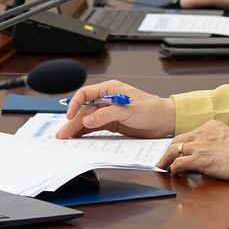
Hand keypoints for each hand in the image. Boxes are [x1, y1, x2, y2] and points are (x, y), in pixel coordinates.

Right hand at [54, 80, 175, 138]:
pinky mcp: (112, 124)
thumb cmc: (152, 109)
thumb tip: (87, 119)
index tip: (70, 116)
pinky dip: (86, 133)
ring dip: (77, 128)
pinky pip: (95, 128)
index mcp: (110, 89)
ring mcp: (109, 112)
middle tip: (63, 133)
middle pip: (84, 110)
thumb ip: (106, 115)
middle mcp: (107, 100)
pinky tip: (78, 138)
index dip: (75, 104)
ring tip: (66, 138)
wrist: (166, 121)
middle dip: (72, 121)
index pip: (86, 94)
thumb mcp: (128, 110)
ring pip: (88, 120)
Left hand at [159, 120, 228, 179]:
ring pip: (173, 151)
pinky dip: (173, 169)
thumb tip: (207, 152)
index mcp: (211, 125)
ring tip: (161, 167)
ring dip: (165, 160)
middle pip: (177, 141)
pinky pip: (178, 163)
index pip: (189, 134)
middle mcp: (202, 132)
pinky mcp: (199, 159)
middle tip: (163, 159)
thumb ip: (215, 141)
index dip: (180, 143)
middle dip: (168, 150)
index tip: (175, 149)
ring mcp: (199, 145)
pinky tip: (174, 173)